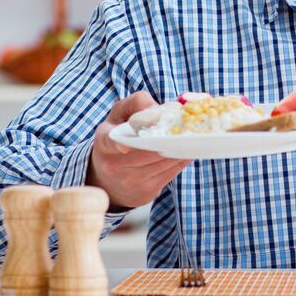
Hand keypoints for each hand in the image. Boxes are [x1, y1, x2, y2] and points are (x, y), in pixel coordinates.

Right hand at [86, 91, 191, 208]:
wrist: (108, 179)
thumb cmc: (118, 136)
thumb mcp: (120, 115)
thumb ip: (138, 103)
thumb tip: (158, 109)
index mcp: (104, 142)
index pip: (108, 142)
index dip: (117, 145)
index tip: (125, 147)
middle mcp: (114, 165)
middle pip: (149, 151)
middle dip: (170, 138)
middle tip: (188, 127)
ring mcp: (130, 181)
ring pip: (164, 161)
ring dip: (181, 148)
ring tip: (192, 137)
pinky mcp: (146, 193)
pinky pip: (171, 172)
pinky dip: (181, 159)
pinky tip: (187, 150)